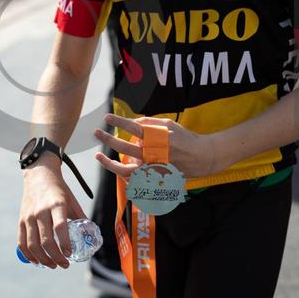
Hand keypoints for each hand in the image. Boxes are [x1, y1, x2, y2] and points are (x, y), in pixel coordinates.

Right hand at [18, 156, 87, 268]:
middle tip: (64, 265)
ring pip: (33, 245)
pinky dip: (29, 255)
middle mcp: (41, 211)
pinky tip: (37, 261)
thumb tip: (90, 237)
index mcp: (56, 205)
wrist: (39, 175)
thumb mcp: (72, 201)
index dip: (64, 244)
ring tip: (53, 265)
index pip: (59, 227)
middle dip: (56, 257)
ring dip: (43, 259)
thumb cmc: (59, 190)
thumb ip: (81, 219)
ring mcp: (29, 216)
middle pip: (46, 240)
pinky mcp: (21, 220)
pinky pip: (22, 242)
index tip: (70, 255)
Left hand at [94, 113, 216, 179]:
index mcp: (156, 137)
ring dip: (109, 163)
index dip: (118, 122)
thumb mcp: (169, 124)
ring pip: (126, 169)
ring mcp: (152, 168)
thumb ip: (150, 123)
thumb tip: (134, 123)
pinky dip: (124, 174)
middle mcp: (152, 153)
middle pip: (124, 146)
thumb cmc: (185, 138)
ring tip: (98, 156)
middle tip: (97, 133)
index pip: (132, 127)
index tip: (107, 118)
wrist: (201, 157)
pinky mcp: (155, 179)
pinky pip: (135, 179)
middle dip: (108, 139)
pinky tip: (116, 168)